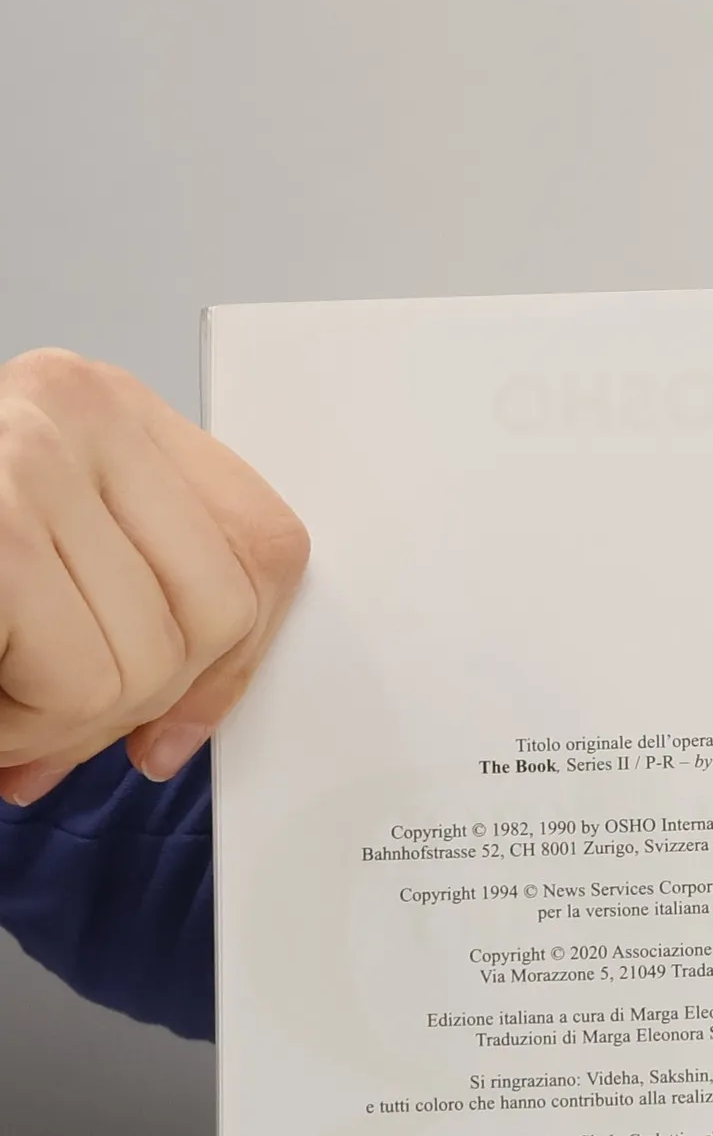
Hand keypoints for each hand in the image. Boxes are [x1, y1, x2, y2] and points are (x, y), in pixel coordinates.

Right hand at [0, 347, 308, 804]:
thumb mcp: (40, 559)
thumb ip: (129, 599)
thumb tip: (182, 725)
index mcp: (102, 407)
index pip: (264, 546)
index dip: (237, 663)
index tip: (171, 727)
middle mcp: (73, 407)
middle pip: (217, 617)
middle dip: (131, 705)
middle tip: (39, 716)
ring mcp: (25, 456)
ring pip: (148, 664)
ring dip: (59, 725)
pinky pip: (78, 680)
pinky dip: (21, 728)